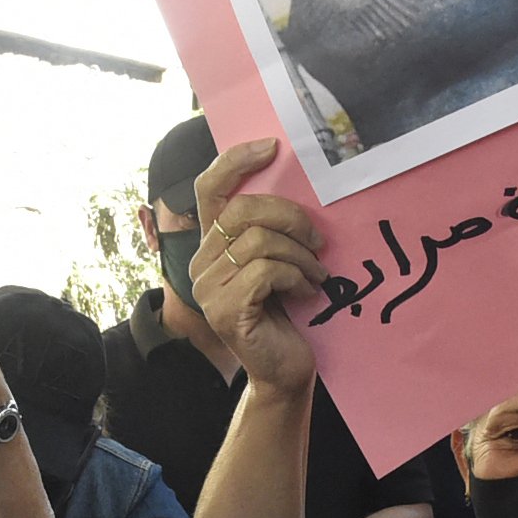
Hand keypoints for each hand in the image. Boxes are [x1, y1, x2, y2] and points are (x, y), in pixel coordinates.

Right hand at [190, 138, 328, 399]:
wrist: (284, 370)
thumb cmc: (286, 314)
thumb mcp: (277, 262)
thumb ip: (269, 230)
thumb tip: (295, 184)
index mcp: (211, 246)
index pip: (210, 189)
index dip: (236, 161)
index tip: (273, 147)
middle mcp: (200, 264)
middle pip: (243, 210)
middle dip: (290, 218)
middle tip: (318, 241)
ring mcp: (208, 289)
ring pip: (259, 241)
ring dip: (300, 255)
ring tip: (316, 273)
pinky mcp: (225, 311)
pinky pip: (266, 271)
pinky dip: (296, 277)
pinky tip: (307, 292)